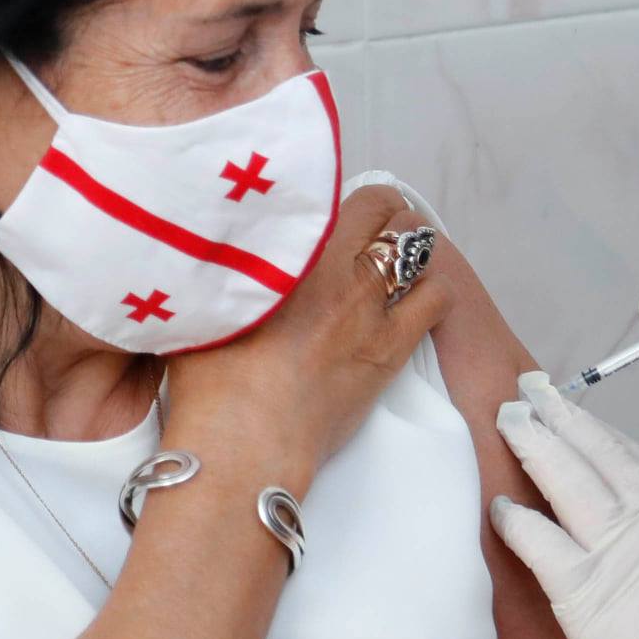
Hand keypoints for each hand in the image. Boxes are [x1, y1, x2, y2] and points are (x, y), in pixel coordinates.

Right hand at [165, 184, 454, 481]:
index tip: (336, 216)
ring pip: (418, 246)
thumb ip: (223, 271)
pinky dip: (432, 291)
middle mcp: (333, 268)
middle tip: (376, 230)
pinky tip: (417, 300)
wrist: (245, 443)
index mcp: (287, 253)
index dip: (339, 204)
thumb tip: (220, 255)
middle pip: (382, 208)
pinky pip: (436, 297)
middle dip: (384, 213)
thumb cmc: (212, 384)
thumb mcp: (202, 308)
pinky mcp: (392, 346)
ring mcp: (368, 306)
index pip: (330, 195)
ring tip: (401, 263)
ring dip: (412, 249)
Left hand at [491, 373, 638, 638]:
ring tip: (506, 417)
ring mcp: (611, 546)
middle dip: (557, 414)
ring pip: (561, 474)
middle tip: (527, 391)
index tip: (577, 414)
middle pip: (591, 447)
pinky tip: (497, 506)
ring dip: (530, 440)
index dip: (598, 430)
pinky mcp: (581, 589)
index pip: (631, 455)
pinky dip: (514, 519)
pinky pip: (537, 541)